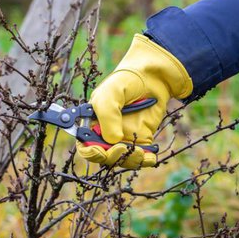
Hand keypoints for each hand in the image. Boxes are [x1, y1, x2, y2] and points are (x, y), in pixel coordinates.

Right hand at [76, 33, 192, 168]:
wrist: (154, 76)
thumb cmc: (126, 81)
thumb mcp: (111, 94)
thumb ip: (107, 116)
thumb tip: (113, 141)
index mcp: (93, 122)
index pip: (85, 145)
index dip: (90, 152)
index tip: (100, 151)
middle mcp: (107, 132)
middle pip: (104, 156)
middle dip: (112, 157)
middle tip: (122, 149)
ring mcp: (124, 137)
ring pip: (122, 160)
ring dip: (129, 160)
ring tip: (139, 152)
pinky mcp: (142, 139)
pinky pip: (141, 157)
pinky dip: (145, 161)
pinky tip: (149, 156)